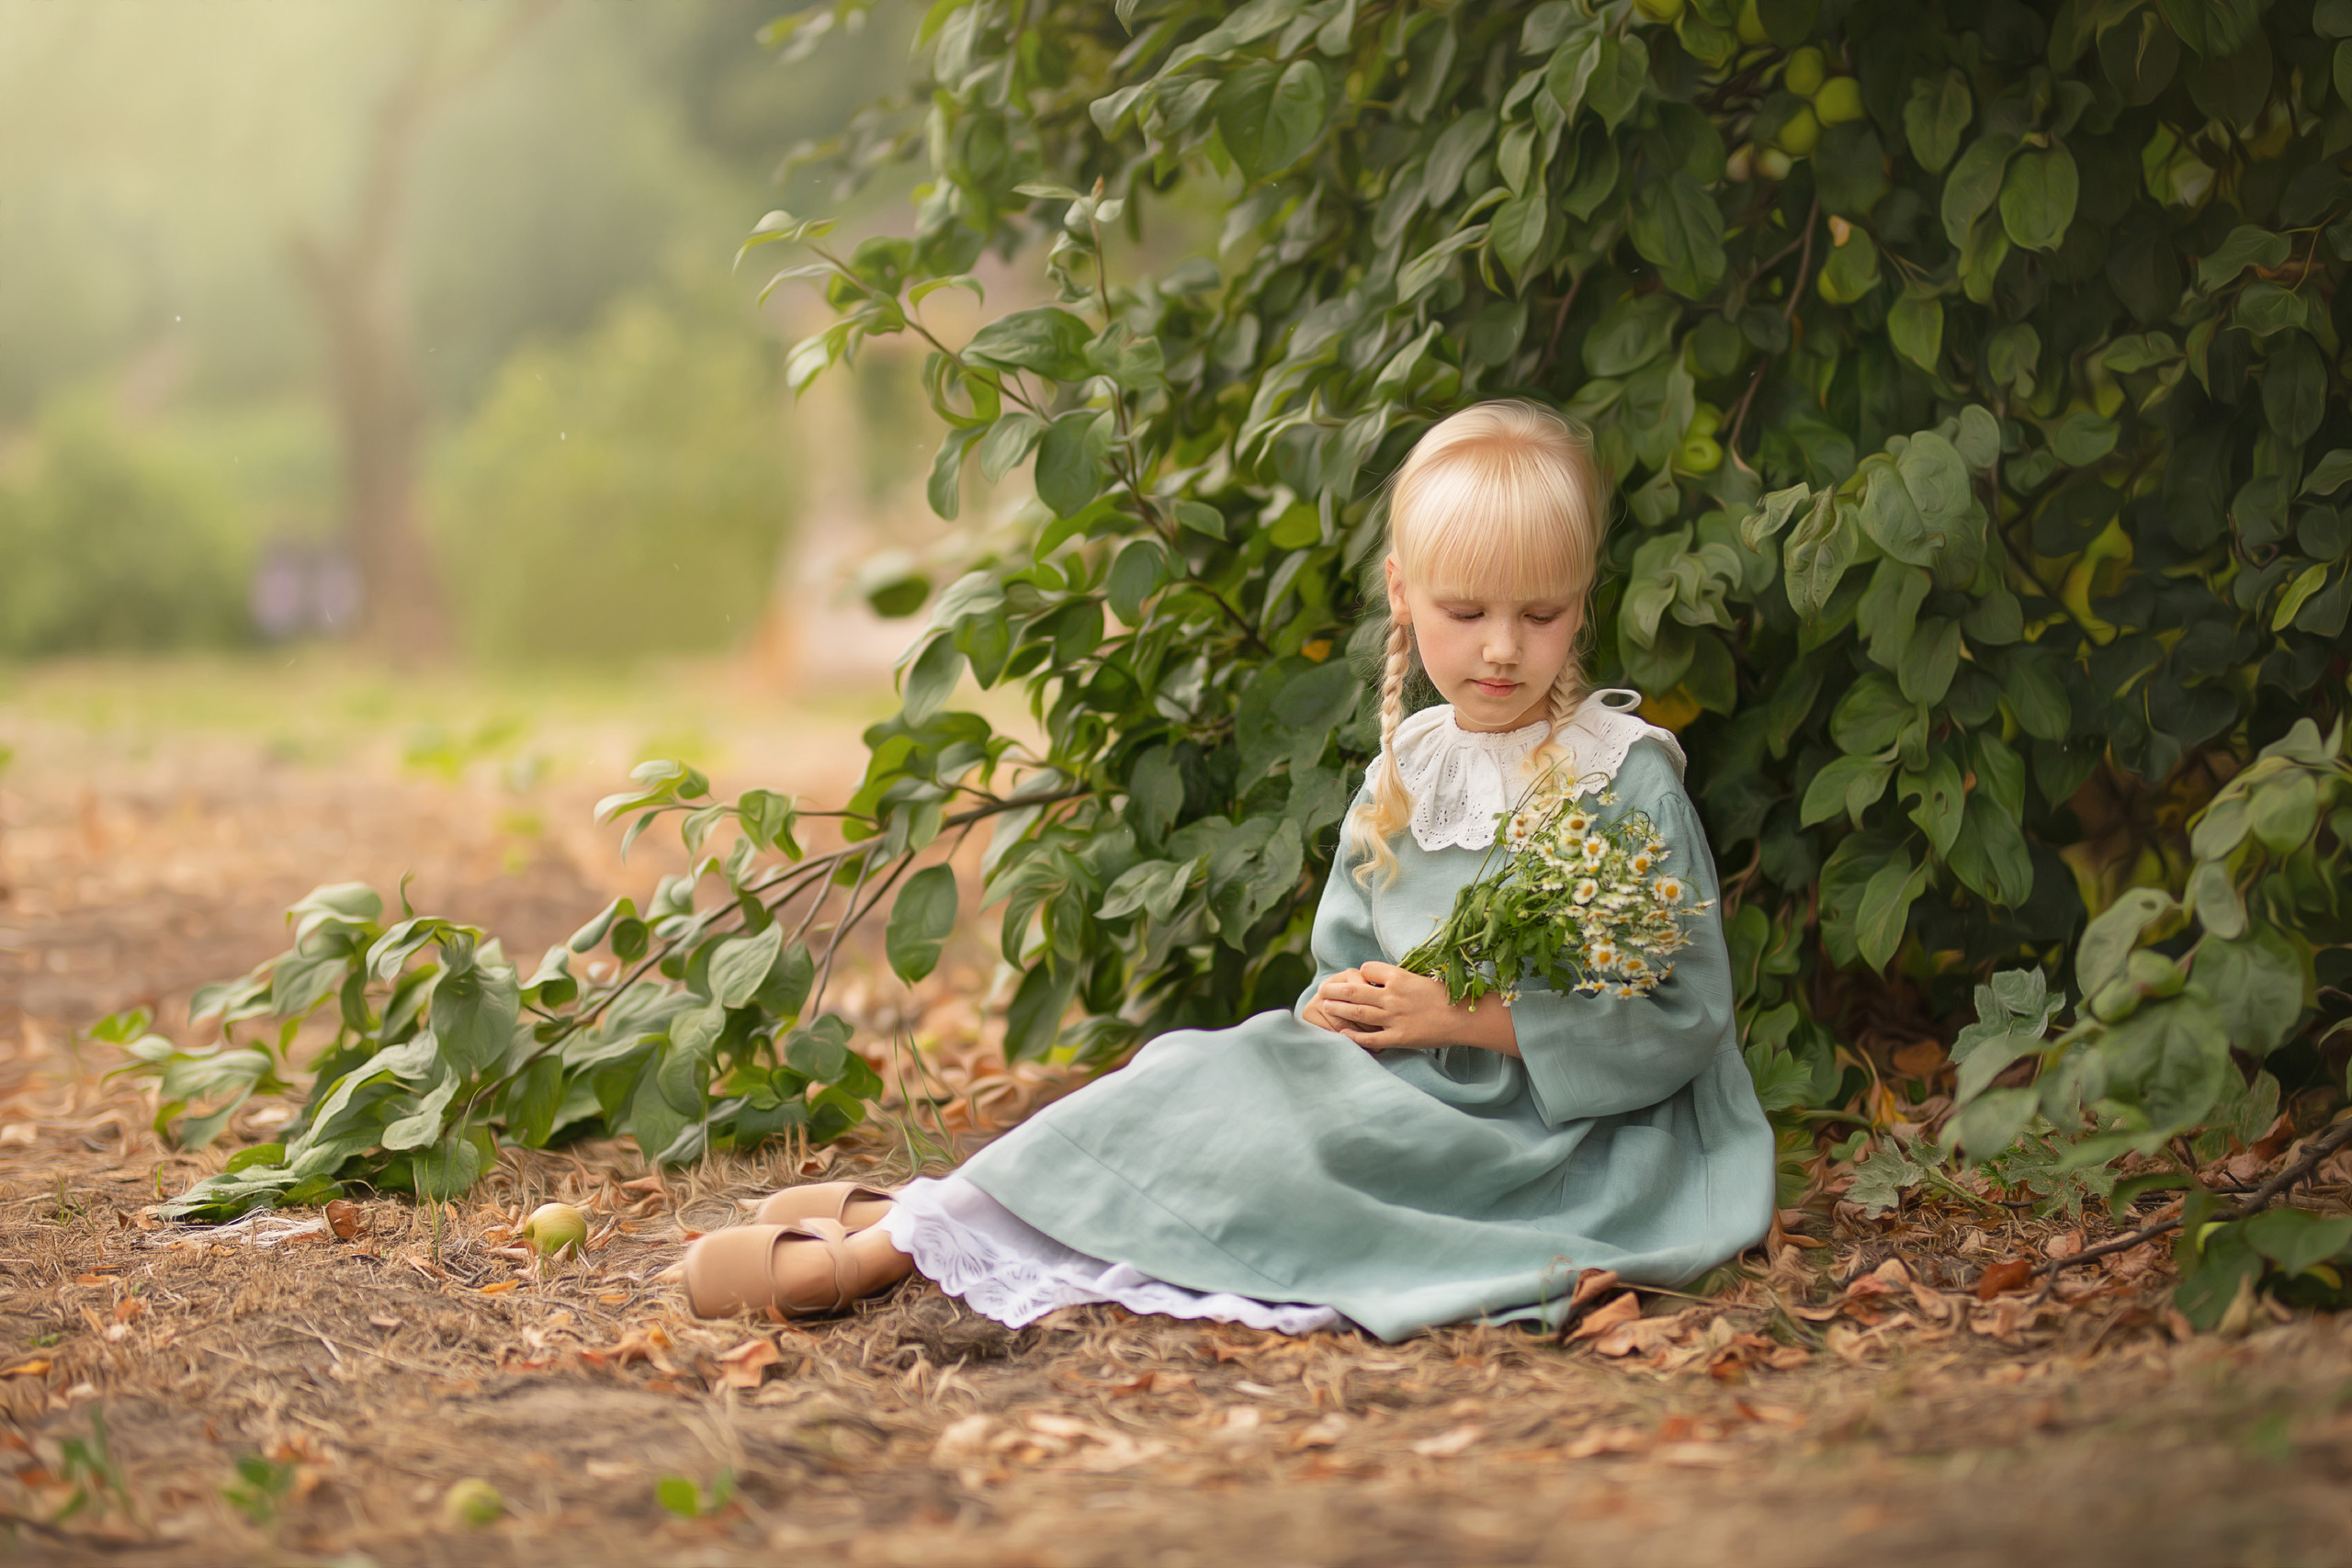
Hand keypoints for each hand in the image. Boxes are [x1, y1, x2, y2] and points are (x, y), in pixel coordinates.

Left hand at [1309, 961, 1518, 1055]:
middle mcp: (1392, 995)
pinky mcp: (1398, 1037)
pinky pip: (1370, 1037)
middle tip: (1321, 989)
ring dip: (1338, 1008)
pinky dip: (1354, 1036)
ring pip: (1357, 1012)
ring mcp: (1394, 1017)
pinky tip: (1342, 1033)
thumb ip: (1402, 979)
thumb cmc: (1450, 996)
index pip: (1367, 969)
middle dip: (1335, 989)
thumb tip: (1384, 977)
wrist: (1466, 1018)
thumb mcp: (1424, 979)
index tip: (1357, 978)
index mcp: (1400, 977)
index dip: (1360, 973)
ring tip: (1325, 1006)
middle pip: (1354, 990)